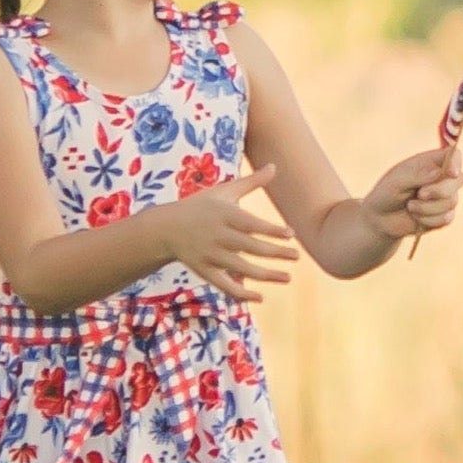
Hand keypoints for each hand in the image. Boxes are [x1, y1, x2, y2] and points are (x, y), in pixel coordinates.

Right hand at [161, 162, 299, 301]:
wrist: (165, 228)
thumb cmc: (201, 206)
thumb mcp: (224, 191)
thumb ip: (251, 182)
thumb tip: (275, 165)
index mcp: (223, 214)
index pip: (251, 224)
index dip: (270, 230)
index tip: (291, 234)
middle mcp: (217, 235)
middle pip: (250, 247)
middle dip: (275, 253)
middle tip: (297, 256)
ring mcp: (209, 255)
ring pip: (240, 268)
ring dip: (265, 275)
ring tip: (287, 277)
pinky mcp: (203, 271)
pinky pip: (223, 285)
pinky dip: (240, 293)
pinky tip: (260, 297)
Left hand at [362, 144, 462, 243]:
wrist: (381, 219)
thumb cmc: (387, 193)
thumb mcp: (398, 181)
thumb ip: (420, 174)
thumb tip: (442, 172)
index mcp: (431, 162)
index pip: (454, 155)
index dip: (456, 163)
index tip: (451, 173)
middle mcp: (442, 178)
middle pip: (459, 179)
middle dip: (440, 190)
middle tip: (420, 194)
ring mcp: (445, 197)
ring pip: (451, 201)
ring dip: (427, 207)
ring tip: (410, 206)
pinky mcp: (445, 216)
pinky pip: (446, 218)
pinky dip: (428, 220)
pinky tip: (416, 217)